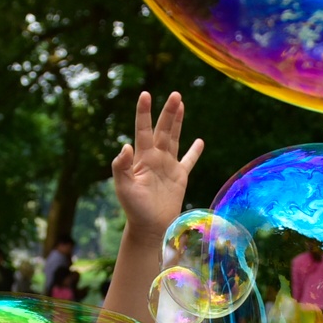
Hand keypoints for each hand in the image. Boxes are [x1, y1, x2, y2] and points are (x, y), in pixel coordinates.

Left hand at [112, 92, 203, 237]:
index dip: (144, 112)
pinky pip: (188, 161)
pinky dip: (194, 152)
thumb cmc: (134, 208)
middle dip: (168, 112)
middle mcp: (155, 158)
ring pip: (174, 138)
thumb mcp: (124, 187)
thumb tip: (125, 146)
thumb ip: (122, 167)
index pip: (142, 130)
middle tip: (175, 95)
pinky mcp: (179, 177)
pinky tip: (200, 141)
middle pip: (163, 129)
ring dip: (178, 122)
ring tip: (181, 104)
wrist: (149, 227)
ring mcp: (168, 166)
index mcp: (141, 158)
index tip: (145, 94)